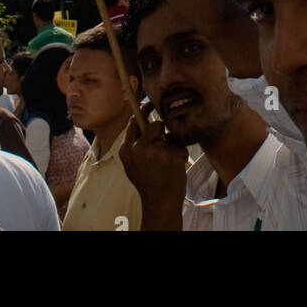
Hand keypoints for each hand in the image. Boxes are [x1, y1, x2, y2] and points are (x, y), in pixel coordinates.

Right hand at [119, 102, 187, 230]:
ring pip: (169, 136)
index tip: (150, 103)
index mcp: (126, 149)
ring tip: (167, 163)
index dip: (144, 109)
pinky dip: (181, 155)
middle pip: (155, 125)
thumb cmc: (149, 182)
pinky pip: (179, 146)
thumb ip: (136, 144)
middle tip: (163, 148)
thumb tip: (140, 118)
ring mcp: (153, 152)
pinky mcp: (169, 156)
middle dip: (162, 133)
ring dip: (172, 147)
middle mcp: (137, 148)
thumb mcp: (133, 164)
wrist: (160, 203)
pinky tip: (175, 168)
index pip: (134, 121)